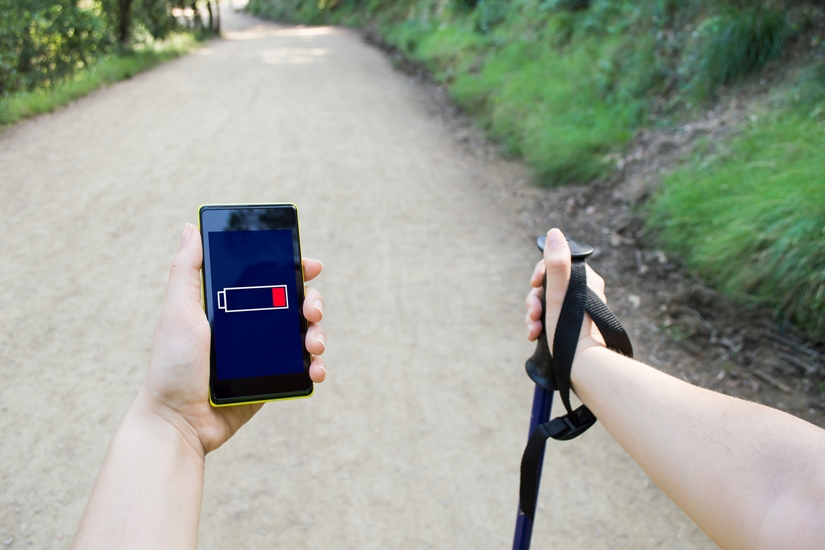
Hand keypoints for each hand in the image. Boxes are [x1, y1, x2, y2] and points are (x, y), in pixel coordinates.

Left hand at [137, 223, 326, 456]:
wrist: (179, 421)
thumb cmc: (173, 365)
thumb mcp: (178, 311)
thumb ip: (186, 270)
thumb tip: (190, 229)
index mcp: (230, 306)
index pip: (268, 278)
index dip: (293, 268)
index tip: (310, 265)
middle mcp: (250, 326)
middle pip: (294, 304)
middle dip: (312, 302)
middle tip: (311, 311)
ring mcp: (263, 355)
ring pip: (304, 335)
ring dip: (318, 334)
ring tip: (315, 344)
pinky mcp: (272, 380)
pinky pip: (303, 369)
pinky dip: (315, 367)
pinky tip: (315, 370)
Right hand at [525, 228, 605, 356]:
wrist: (584, 366)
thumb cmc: (571, 330)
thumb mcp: (558, 293)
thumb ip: (556, 263)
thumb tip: (554, 233)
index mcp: (586, 279)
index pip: (557, 264)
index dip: (540, 274)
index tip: (534, 285)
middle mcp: (584, 292)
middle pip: (548, 285)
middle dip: (535, 300)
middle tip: (533, 314)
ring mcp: (578, 309)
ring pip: (547, 303)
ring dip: (534, 315)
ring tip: (533, 330)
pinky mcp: (572, 325)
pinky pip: (551, 317)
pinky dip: (540, 324)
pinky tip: (534, 335)